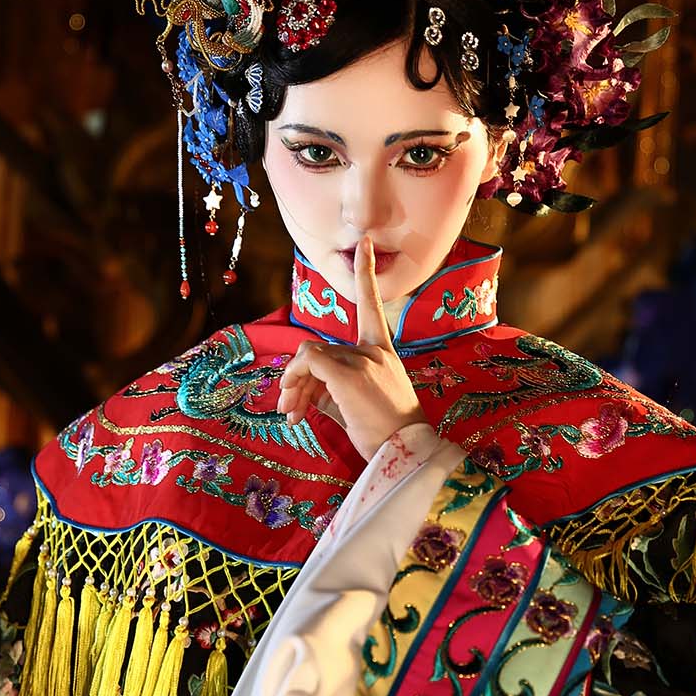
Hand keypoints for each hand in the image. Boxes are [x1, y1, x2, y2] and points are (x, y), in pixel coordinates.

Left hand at [277, 236, 427, 460]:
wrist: (405, 453)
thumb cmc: (385, 434)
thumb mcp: (356, 404)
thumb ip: (330, 389)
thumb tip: (301, 392)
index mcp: (382, 350)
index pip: (372, 304)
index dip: (366, 272)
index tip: (363, 243)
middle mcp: (374, 349)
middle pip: (319, 349)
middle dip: (298, 379)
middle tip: (290, 410)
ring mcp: (363, 359)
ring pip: (310, 357)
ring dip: (293, 386)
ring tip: (292, 415)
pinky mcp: (350, 373)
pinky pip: (310, 362)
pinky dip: (295, 381)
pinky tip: (296, 409)